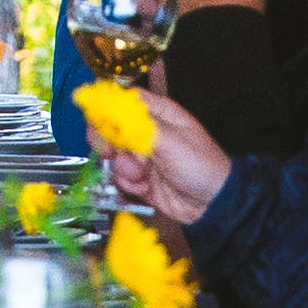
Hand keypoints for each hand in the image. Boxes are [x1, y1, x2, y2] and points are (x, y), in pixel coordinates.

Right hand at [89, 89, 230, 224]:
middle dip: (107, 141)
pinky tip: (144, 188)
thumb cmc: (199, 165)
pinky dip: (128, 184)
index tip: (95, 119)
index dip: (107, 108)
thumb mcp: (169, 139)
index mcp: (159, 114)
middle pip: (112, 128)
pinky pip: (121, 178)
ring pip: (115, 156)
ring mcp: (144, 157)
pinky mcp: (141, 180)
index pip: (124, 102)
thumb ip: (136, 124)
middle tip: (108, 151)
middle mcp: (148, 133)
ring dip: (123, 167)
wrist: (213, 205)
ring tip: (141, 175)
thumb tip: (108, 106)